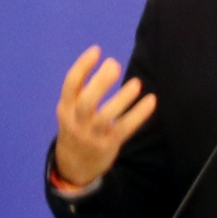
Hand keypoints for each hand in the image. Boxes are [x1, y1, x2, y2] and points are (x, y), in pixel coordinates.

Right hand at [53, 48, 155, 193]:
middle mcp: (76, 122)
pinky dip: (138, 114)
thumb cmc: (75, 130)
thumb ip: (80, 92)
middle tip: (114, 64)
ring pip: (106, 116)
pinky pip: (125, 128)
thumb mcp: (69, 112)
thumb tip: (106, 64)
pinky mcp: (108, 145)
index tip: (97, 50)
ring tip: (136, 83)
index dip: (82, 66)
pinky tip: (151, 101)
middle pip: (87, 101)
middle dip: (100, 82)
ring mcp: (92, 136)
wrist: (73, 167)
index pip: (70, 85)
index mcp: (65, 109)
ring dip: (122, 98)